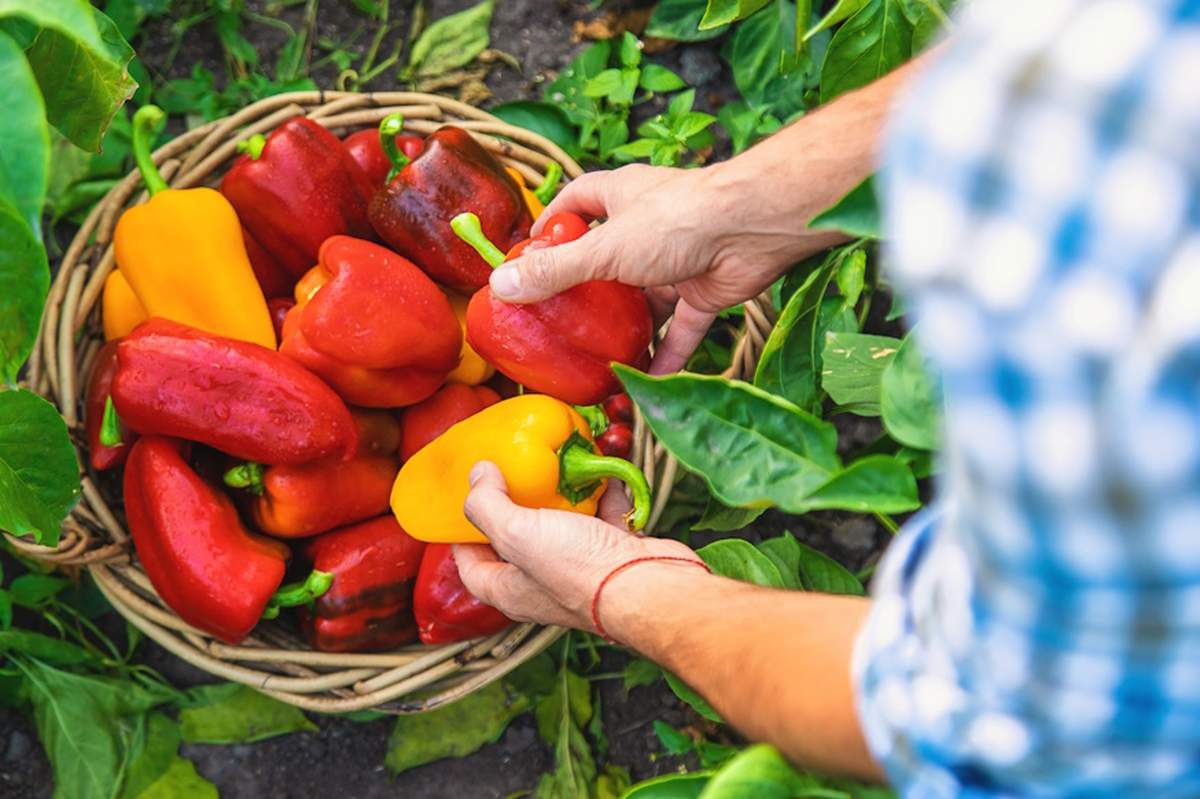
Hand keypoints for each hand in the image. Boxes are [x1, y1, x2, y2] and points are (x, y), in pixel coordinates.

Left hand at [454, 461, 703, 632]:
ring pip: (562, 527)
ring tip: (550, 466)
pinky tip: (597, 473)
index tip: (462, 505)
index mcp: (511, 590)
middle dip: (513, 507)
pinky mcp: (613, 552)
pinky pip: (602, 517)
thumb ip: (487, 504)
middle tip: (507, 475)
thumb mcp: (517, 533)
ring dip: (559, 497)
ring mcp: (580, 568)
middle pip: (517, 543)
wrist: (649, 584)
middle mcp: (543, 584)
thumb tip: (477, 475)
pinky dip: (601, 495)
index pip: (472, 568)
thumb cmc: (579, 569)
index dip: (461, 538)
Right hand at [488, 163, 843, 372]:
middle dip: (585, 291)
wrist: (753, 227)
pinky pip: (679, 330)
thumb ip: (556, 271)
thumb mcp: (606, 249)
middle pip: (605, 259)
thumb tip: (500, 287)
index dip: (552, 227)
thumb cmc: (678, 220)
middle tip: (556, 324)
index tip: (529, 257)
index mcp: (619, 198)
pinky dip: (664, 356)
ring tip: (595, 362)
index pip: (575, 203)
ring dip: (624, 331)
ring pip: (643, 301)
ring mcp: (675, 260)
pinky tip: (644, 383)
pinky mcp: (703, 291)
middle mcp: (646, 226)